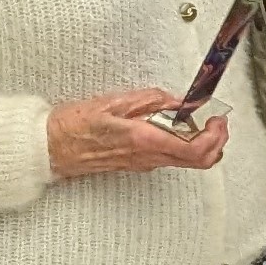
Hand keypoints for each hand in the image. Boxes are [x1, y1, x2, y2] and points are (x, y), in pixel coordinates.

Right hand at [49, 88, 227, 177]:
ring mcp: (142, 163)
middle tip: (216, 121)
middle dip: (215, 140)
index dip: (216, 136)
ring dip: (199, 141)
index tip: (218, 119)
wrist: (47, 148)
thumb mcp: (113, 102)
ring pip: (185, 160)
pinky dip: (180, 143)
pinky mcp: (136, 164)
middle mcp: (147, 157)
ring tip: (193, 119)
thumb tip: (178, 102)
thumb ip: (150, 100)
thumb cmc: (72, 125)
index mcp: (144, 140)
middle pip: (198, 160)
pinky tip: (171, 126)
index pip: (196, 150)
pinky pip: (168, 157)